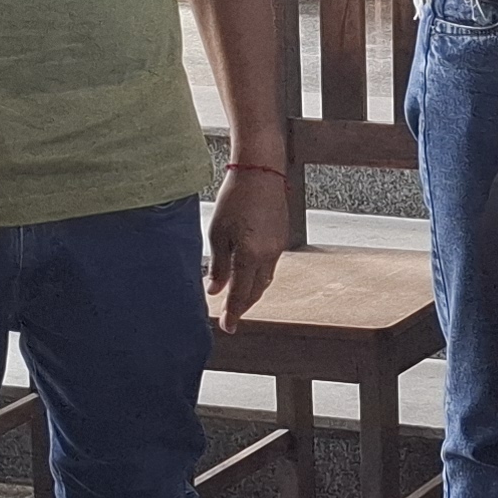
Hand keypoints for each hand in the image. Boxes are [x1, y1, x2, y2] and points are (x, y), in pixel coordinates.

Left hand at [208, 162, 284, 328]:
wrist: (261, 170)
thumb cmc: (235, 197)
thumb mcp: (218, 232)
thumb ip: (218, 265)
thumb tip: (215, 290)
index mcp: (250, 255)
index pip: (240, 293)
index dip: (232, 312)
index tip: (226, 327)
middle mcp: (268, 256)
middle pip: (256, 291)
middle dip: (243, 306)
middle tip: (229, 316)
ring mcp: (278, 247)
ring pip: (264, 279)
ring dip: (251, 292)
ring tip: (237, 298)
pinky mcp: (282, 238)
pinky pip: (270, 265)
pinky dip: (258, 275)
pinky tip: (248, 273)